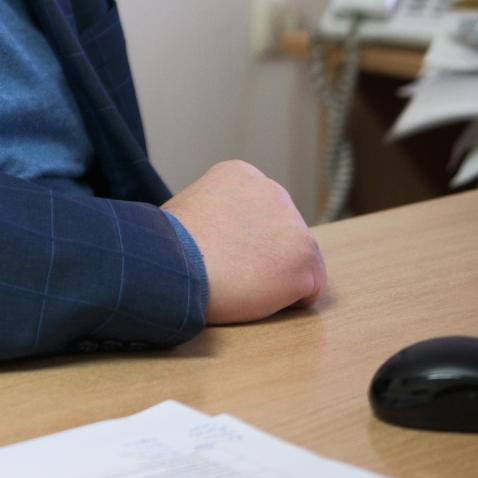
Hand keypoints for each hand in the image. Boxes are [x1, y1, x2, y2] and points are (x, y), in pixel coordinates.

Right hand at [162, 160, 326, 323]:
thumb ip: (217, 213)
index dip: (243, 239)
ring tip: (241, 284)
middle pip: (283, 234)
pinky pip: (309, 291)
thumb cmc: (168, 245)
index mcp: (243, 175)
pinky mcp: (304, 259)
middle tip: (233, 272)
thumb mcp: (190, 206)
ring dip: (276, 278)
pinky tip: (256, 297)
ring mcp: (294, 224)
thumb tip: (217, 233)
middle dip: (265, 255)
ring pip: (298, 262)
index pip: (260, 213)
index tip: (223, 252)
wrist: (173, 264)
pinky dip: (288, 302)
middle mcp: (274, 191)